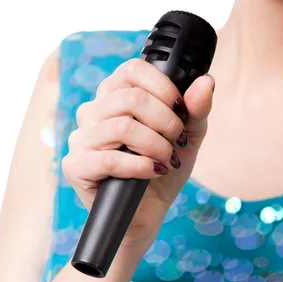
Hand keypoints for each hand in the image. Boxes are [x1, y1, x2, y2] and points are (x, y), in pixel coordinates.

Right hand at [62, 58, 214, 250]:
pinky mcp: (76, 166)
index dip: (163, 87)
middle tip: (179, 141)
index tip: (182, 110)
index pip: (133, 69)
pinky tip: (154, 171)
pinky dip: (140, 165)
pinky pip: (109, 159)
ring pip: (122, 126)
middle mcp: (93, 111)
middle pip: (131, 97)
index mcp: (115, 95)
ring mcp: (81, 138)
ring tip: (168, 160)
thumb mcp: (188, 137)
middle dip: (166, 121)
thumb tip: (207, 82)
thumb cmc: (163, 168)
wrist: (148, 212)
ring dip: (156, 145)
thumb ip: (196, 110)